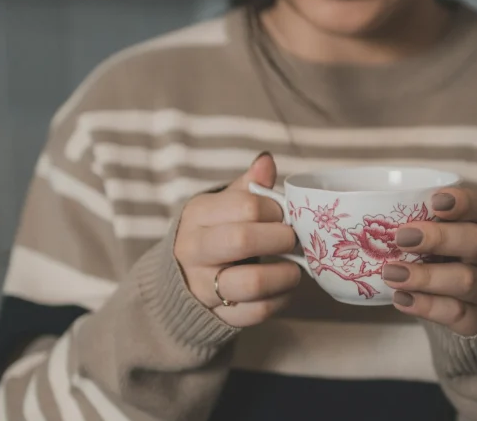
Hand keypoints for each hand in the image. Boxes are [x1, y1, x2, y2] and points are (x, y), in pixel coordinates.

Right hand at [174, 153, 299, 326]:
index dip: (275, 209)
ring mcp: (204, 287)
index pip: (245, 206)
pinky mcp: (219, 316)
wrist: (180, 279)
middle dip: (281, 238)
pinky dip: (281, 300)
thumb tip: (266, 161)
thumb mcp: (222, 205)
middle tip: (293, 239)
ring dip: (285, 274)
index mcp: (197, 216)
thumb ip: (247, 187)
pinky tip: (284, 288)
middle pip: (243, 240)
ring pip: (252, 282)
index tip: (284, 214)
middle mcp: (195, 251)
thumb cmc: (213, 233)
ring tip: (296, 267)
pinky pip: (258, 311)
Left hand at [383, 188, 476, 335]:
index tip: (434, 201)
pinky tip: (401, 299)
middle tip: (401, 237)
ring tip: (391, 274)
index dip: (462, 202)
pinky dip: (426, 306)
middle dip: (439, 238)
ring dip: (425, 277)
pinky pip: (457, 314)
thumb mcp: (438, 243)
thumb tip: (357, 219)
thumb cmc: (445, 265)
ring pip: (466, 281)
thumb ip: (415, 229)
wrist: (475, 313)